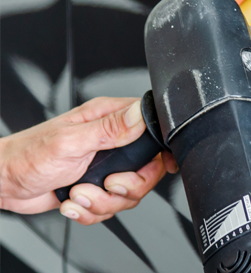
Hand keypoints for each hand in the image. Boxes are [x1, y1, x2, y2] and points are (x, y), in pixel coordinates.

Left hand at [0, 97, 176, 224]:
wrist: (5, 183)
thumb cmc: (29, 155)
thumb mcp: (71, 140)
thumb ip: (109, 129)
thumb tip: (141, 113)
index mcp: (109, 118)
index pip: (152, 127)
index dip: (162, 149)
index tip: (161, 164)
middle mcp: (112, 140)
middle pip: (149, 168)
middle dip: (129, 186)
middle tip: (107, 184)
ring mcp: (107, 165)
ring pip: (131, 192)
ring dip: (104, 202)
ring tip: (78, 194)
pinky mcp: (98, 185)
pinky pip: (114, 206)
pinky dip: (93, 211)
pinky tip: (74, 201)